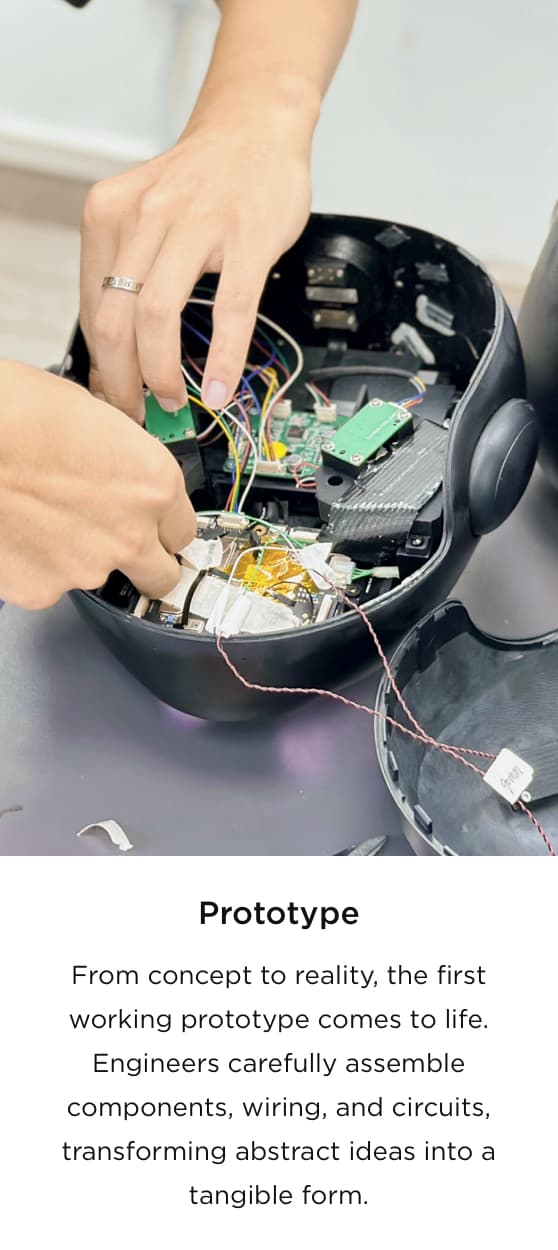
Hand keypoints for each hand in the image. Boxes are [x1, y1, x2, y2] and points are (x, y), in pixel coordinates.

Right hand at [0, 362, 194, 609]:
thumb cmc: (18, 413)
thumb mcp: (93, 416)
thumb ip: (122, 457)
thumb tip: (120, 464)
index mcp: (154, 486)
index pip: (184, 530)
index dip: (164, 526)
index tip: (155, 527)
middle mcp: (130, 534)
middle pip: (162, 575)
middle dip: (147, 564)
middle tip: (117, 542)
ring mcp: (86, 568)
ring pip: (99, 576)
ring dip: (83, 557)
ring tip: (47, 519)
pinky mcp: (42, 590)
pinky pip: (50, 585)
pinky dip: (39, 567)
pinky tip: (23, 532)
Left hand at [79, 105, 312, 421]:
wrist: (254, 127)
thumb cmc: (203, 182)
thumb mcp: (144, 215)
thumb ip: (128, 274)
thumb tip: (120, 353)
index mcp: (110, 215)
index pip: (92, 307)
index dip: (100, 364)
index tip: (112, 395)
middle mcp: (145, 217)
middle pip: (115, 318)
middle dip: (122, 380)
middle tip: (137, 410)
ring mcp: (197, 225)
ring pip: (158, 315)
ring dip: (161, 372)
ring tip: (174, 400)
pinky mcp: (246, 237)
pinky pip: (230, 308)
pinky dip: (223, 357)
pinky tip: (219, 386)